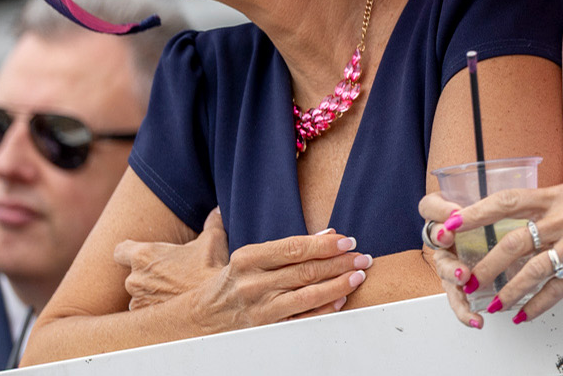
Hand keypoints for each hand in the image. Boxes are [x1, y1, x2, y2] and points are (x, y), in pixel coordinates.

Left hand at [114, 208, 227, 310]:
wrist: (215, 304)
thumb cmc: (210, 270)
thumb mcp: (213, 240)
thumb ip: (211, 223)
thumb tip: (217, 211)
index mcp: (144, 255)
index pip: (120, 251)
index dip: (130, 253)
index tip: (143, 256)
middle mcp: (134, 278)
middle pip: (133, 274)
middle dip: (148, 276)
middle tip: (170, 277)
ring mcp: (137, 300)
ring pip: (139, 295)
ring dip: (151, 294)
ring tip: (175, 294)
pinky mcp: (145, 318)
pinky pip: (145, 312)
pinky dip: (156, 310)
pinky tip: (174, 308)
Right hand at [182, 228, 371, 331]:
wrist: (199, 318)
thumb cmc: (228, 280)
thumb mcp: (243, 253)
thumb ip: (281, 242)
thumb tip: (324, 232)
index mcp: (248, 259)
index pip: (294, 248)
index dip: (324, 244)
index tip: (347, 240)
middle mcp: (254, 284)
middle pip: (306, 271)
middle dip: (340, 263)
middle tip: (363, 257)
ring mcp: (261, 309)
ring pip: (307, 296)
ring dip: (338, 285)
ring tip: (358, 275)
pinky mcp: (266, 329)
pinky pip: (302, 320)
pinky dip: (323, 311)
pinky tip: (340, 300)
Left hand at [420, 186, 562, 324]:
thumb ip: (548, 206)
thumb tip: (513, 219)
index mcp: (559, 196)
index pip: (508, 201)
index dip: (476, 214)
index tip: (451, 225)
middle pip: (514, 242)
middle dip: (485, 266)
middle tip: (467, 280)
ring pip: (533, 271)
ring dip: (508, 291)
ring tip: (494, 304)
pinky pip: (559, 290)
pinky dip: (538, 305)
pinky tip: (525, 314)